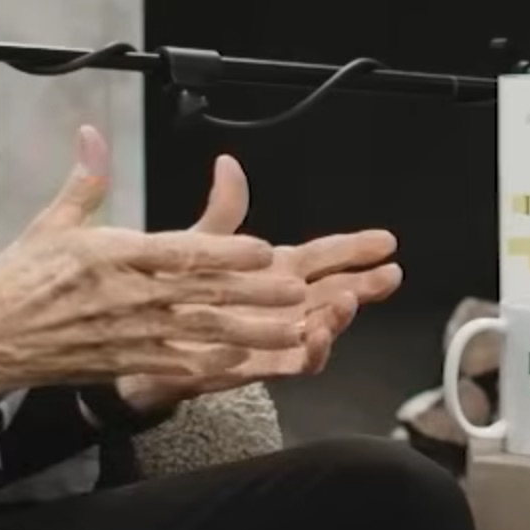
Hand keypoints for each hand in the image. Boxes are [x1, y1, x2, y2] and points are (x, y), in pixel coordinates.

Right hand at [0, 127, 313, 391]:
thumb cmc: (17, 280)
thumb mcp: (50, 224)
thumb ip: (85, 181)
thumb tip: (92, 134)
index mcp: (110, 256)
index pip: (176, 252)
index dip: (222, 251)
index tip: (261, 248)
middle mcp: (124, 296)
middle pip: (199, 293)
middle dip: (252, 293)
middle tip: (297, 290)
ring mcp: (126, 333)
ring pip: (198, 332)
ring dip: (248, 331)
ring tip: (291, 330)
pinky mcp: (121, 362)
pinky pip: (174, 365)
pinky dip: (211, 365)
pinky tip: (245, 363)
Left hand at [113, 153, 403, 410]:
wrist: (139, 339)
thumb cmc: (170, 291)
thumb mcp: (200, 245)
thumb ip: (223, 211)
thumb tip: (228, 164)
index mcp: (273, 271)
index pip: (323, 257)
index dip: (354, 248)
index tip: (386, 241)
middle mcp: (281, 304)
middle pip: (334, 292)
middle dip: (364, 284)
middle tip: (390, 274)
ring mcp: (274, 335)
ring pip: (320, 327)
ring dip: (339, 318)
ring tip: (346, 302)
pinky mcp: (258, 365)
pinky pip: (292, 363)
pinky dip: (309, 352)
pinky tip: (315, 338)